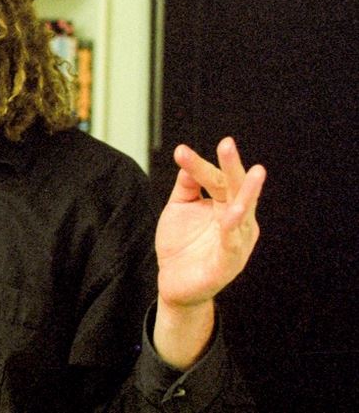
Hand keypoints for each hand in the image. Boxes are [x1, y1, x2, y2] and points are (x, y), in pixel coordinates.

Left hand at [155, 137, 264, 308]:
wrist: (174, 282)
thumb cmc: (182, 242)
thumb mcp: (180, 208)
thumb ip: (186, 185)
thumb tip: (187, 159)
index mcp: (226, 204)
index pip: (215, 179)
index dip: (198, 165)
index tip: (180, 151)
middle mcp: (237, 220)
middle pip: (236, 189)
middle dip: (233, 166)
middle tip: (227, 144)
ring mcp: (236, 241)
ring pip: (243, 215)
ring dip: (245, 195)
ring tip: (251, 175)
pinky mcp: (228, 263)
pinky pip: (232, 245)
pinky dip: (232, 231)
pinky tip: (231, 216)